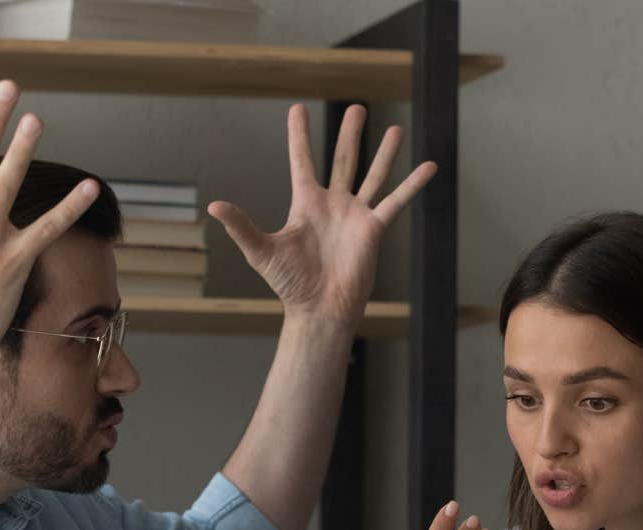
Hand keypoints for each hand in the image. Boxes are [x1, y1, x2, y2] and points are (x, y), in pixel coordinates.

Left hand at [208, 103, 437, 321]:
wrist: (319, 309)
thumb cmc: (289, 284)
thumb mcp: (261, 251)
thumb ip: (241, 226)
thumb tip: (213, 205)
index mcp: (305, 204)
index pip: (302, 161)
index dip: (299, 136)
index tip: (297, 108)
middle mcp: (332, 204)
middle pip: (342, 160)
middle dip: (349, 134)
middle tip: (357, 108)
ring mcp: (355, 215)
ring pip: (372, 175)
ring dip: (383, 153)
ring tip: (394, 128)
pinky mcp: (374, 229)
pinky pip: (396, 201)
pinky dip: (413, 184)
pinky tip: (429, 166)